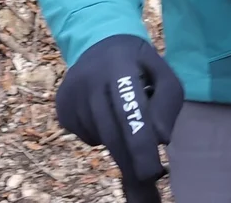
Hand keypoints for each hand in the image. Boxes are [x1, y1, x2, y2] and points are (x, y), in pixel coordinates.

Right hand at [54, 34, 182, 202]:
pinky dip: (101, 135)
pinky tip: (104, 114)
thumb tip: (161, 138)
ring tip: (124, 121)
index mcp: (119, 66)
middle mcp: (90, 80)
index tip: (152, 173)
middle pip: (112, 134)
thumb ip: (168, 101)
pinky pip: (88, 137)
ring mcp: (71, 95)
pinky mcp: (62, 108)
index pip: (130, 111)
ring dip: (119, 145)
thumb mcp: (162, 71)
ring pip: (101, 138)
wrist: (96, 42)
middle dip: (132, 166)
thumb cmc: (137, 64)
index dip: (140, 145)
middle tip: (147, 195)